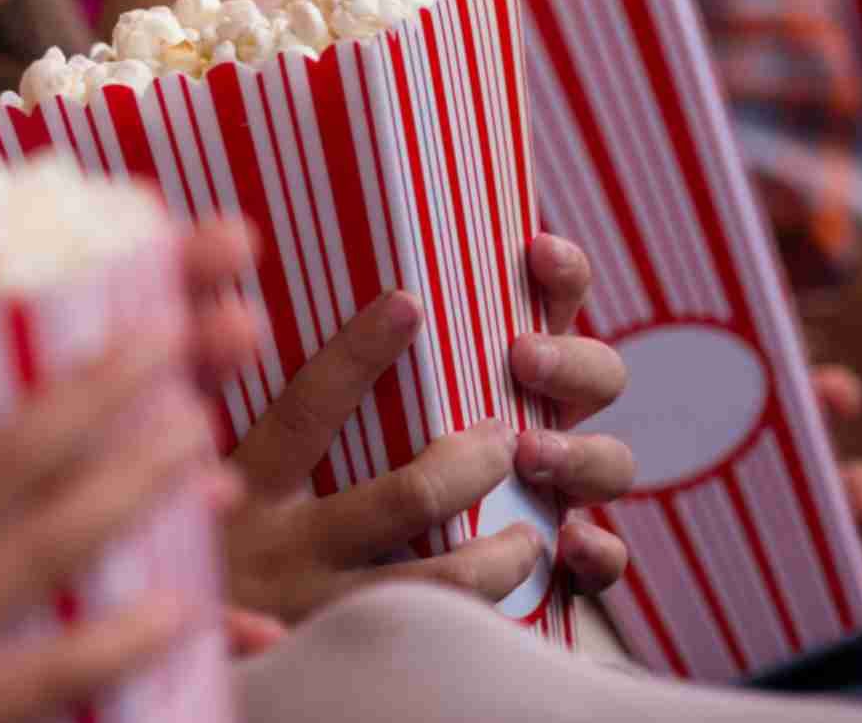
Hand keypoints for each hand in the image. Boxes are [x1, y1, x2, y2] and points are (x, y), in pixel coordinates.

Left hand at [222, 235, 632, 621]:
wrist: (340, 614)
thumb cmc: (297, 502)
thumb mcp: (300, 429)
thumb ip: (309, 371)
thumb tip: (255, 262)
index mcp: (484, 368)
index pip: (542, 302)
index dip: (558, 271)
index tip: (535, 246)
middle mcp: (529, 421)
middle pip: (595, 374)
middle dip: (570, 360)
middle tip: (521, 357)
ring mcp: (552, 497)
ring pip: (605, 464)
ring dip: (578, 453)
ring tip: (532, 454)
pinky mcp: (556, 579)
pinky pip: (602, 567)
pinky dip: (598, 557)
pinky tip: (573, 548)